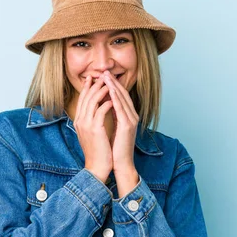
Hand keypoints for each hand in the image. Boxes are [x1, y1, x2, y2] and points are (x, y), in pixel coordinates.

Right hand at [74, 75, 113, 182]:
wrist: (97, 166)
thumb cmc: (98, 150)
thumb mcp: (92, 132)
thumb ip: (92, 119)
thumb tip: (98, 107)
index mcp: (79, 120)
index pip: (82, 99)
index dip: (88, 87)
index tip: (94, 78)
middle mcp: (80, 120)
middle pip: (86, 96)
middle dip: (95, 84)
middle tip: (104, 76)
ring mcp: (86, 124)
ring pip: (93, 100)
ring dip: (102, 90)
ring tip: (110, 84)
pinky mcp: (95, 129)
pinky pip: (101, 110)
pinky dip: (107, 103)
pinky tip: (114, 100)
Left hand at [103, 70, 138, 184]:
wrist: (120, 164)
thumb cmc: (114, 148)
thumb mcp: (113, 128)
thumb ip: (111, 115)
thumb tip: (104, 104)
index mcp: (128, 117)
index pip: (120, 97)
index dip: (113, 85)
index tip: (104, 76)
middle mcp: (132, 116)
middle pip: (123, 95)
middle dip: (113, 82)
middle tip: (105, 71)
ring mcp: (131, 121)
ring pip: (122, 99)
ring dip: (114, 87)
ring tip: (106, 77)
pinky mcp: (128, 126)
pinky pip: (121, 109)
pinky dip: (116, 98)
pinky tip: (110, 90)